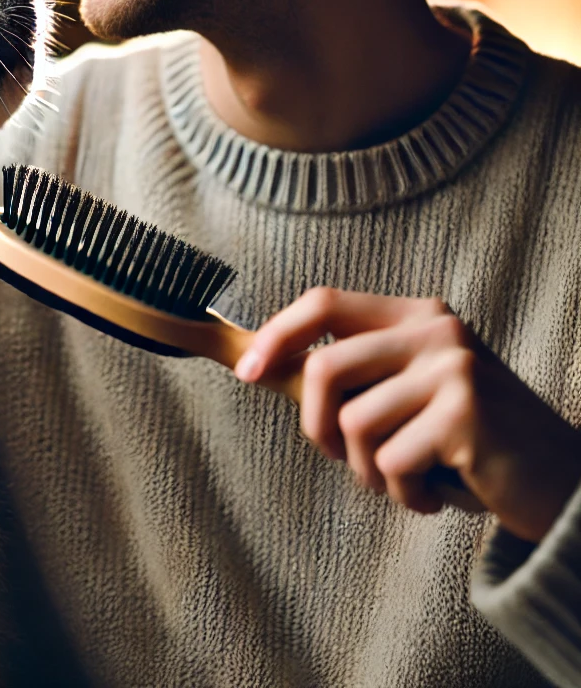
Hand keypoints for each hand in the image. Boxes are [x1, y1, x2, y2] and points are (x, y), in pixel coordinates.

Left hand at [236, 289, 580, 542]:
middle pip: (323, 368)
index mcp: (414, 315)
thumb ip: (351, 377)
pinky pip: (390, 463)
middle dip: (317, 427)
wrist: (561, 483)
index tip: (247, 372)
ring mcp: (452, 366)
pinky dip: (404, 494)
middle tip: (340, 455)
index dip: (277, 335)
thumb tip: (260, 367)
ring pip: (353, 424)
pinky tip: (439, 493)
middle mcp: (434, 329)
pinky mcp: (466, 411)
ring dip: (368, 471)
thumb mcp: (406, 394)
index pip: (324, 302)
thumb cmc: (466, 443)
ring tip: (410, 477)